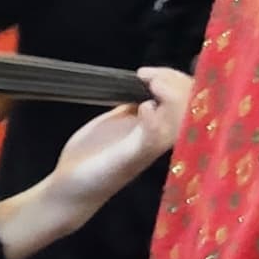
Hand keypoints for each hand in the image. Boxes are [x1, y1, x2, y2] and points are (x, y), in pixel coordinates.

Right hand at [0, 67, 191, 258]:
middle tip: (147, 75)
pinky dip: (146, 84)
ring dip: (163, 79)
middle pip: (182, 98)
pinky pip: (143, 95)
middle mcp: (161, 129)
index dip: (176, 91)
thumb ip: (145, 137)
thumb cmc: (101, 178)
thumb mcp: (125, 160)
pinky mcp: (126, 117)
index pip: (185, 109)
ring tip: (143, 74)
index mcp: (167, 140)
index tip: (153, 82)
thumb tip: (152, 106)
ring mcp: (144, 121)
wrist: (72, 183)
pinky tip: (137, 78)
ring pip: (166, 94)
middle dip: (172, 81)